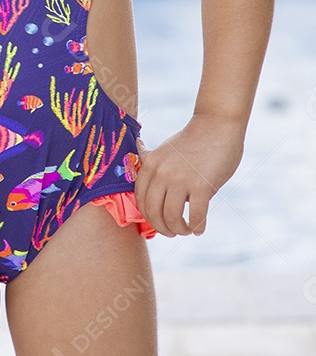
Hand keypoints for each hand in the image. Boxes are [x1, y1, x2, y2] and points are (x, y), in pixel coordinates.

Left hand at [133, 114, 245, 237]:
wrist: (217, 124)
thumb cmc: (192, 139)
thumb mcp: (164, 148)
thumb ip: (151, 158)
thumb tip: (137, 152)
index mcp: (150, 164)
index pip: (141, 200)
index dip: (149, 217)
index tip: (159, 221)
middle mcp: (161, 173)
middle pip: (153, 212)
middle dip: (163, 227)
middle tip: (173, 231)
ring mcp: (181, 179)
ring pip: (171, 218)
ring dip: (179, 229)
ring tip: (187, 229)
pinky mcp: (201, 186)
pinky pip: (195, 216)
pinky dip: (197, 227)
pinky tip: (200, 227)